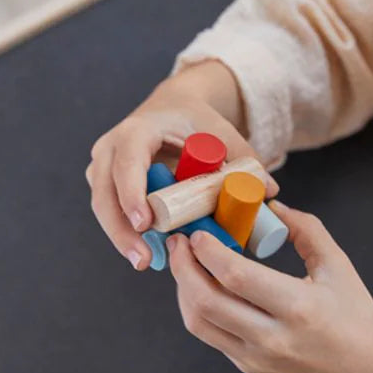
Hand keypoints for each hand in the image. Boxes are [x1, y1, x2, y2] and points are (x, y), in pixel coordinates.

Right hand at [86, 61, 279, 270]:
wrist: (171, 110)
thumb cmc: (195, 122)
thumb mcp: (220, 133)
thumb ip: (244, 160)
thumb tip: (269, 192)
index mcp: (137, 131)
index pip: (127, 164)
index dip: (132, 194)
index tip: (145, 223)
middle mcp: (111, 148)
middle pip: (105, 194)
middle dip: (122, 230)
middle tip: (144, 260)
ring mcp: (103, 168)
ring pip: (104, 208)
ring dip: (122, 239)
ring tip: (145, 263)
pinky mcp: (105, 185)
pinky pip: (110, 213)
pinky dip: (126, 234)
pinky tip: (145, 255)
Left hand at [166, 201, 372, 372]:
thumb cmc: (357, 318)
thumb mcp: (338, 267)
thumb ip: (306, 230)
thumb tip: (272, 206)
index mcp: (299, 308)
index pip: (237, 277)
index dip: (208, 251)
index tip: (198, 231)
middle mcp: (273, 337)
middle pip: (206, 301)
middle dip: (183, 267)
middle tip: (179, 241)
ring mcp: (258, 358)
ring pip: (199, 323)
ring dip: (183, 289)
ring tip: (184, 262)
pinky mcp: (250, 368)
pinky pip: (211, 336)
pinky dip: (198, 308)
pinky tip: (201, 286)